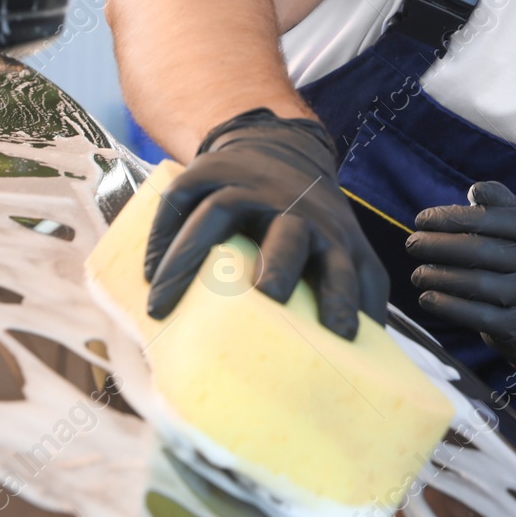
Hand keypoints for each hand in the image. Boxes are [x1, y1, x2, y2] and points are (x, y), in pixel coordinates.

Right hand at [143, 107, 389, 339]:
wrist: (278, 146)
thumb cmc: (313, 221)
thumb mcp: (346, 246)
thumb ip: (359, 293)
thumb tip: (366, 371)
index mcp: (332, 233)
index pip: (345, 264)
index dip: (344, 295)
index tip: (340, 332)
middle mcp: (292, 208)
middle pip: (289, 232)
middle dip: (281, 263)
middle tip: (268, 296)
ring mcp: (247, 186)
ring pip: (218, 214)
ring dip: (187, 259)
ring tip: (161, 307)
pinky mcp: (208, 171)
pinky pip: (181, 199)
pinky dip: (162, 235)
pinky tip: (148, 273)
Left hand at [407, 180, 515, 378]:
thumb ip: (499, 204)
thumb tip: (475, 190)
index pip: (491, 218)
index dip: (451, 217)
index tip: (421, 219)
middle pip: (481, 250)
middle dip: (439, 245)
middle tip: (412, 244)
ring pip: (476, 284)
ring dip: (438, 276)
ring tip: (416, 273)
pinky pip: (475, 316)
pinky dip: (447, 306)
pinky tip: (426, 298)